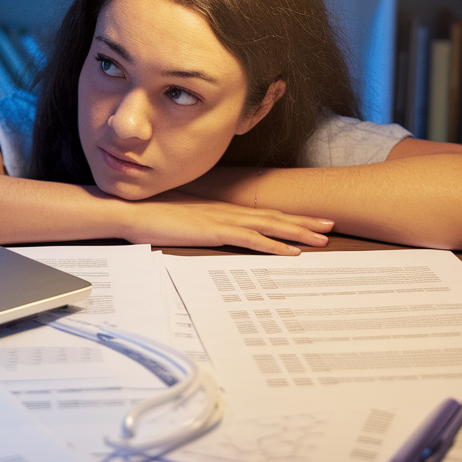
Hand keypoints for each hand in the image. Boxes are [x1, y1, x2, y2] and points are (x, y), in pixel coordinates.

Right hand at [108, 188, 334, 254]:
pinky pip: (251, 239)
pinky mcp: (213, 231)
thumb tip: (202, 233)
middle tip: (330, 225)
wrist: (131, 211)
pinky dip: (274, 245)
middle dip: (303, 221)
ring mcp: (221, 219)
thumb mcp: (179, 222)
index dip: (286, 216)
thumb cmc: (149, 217)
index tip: (308, 220)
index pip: (260, 213)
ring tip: (321, 239)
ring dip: (297, 232)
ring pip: (269, 226)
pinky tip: (291, 251)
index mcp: (219, 209)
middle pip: (272, 216)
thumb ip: (195, 226)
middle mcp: (225, 211)